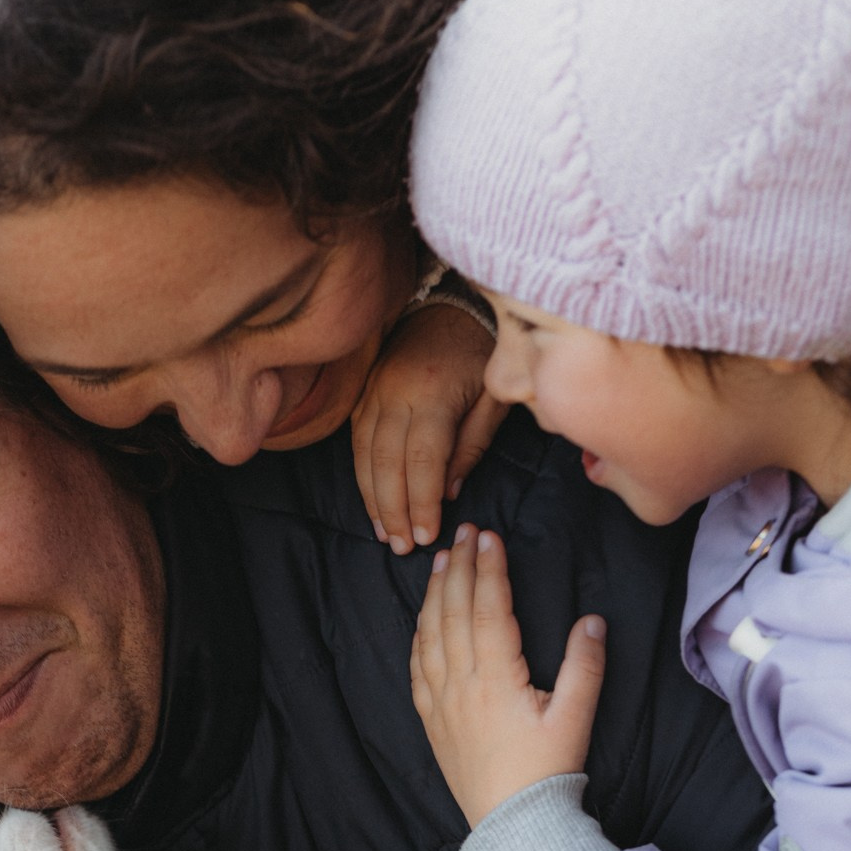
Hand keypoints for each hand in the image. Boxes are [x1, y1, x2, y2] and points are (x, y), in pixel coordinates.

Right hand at [352, 299, 505, 553]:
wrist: (451, 304)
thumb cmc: (483, 352)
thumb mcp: (493, 397)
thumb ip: (473, 444)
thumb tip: (450, 491)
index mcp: (433, 393)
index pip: (422, 461)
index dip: (423, 503)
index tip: (428, 534)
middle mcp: (396, 393)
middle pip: (386, 464)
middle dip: (394, 510)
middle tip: (403, 547)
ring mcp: (374, 391)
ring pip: (365, 456)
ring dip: (373, 499)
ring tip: (385, 534)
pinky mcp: (365, 392)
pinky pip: (356, 440)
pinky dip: (363, 475)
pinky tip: (372, 500)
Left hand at [411, 528, 605, 827]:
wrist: (512, 827)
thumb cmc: (547, 773)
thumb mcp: (575, 718)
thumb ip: (585, 667)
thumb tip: (593, 621)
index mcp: (496, 678)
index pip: (489, 608)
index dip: (488, 569)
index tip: (489, 537)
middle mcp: (461, 684)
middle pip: (455, 612)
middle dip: (460, 568)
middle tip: (465, 532)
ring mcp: (440, 702)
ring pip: (431, 634)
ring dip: (436, 594)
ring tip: (442, 560)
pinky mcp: (432, 720)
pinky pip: (418, 667)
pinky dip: (420, 634)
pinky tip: (425, 617)